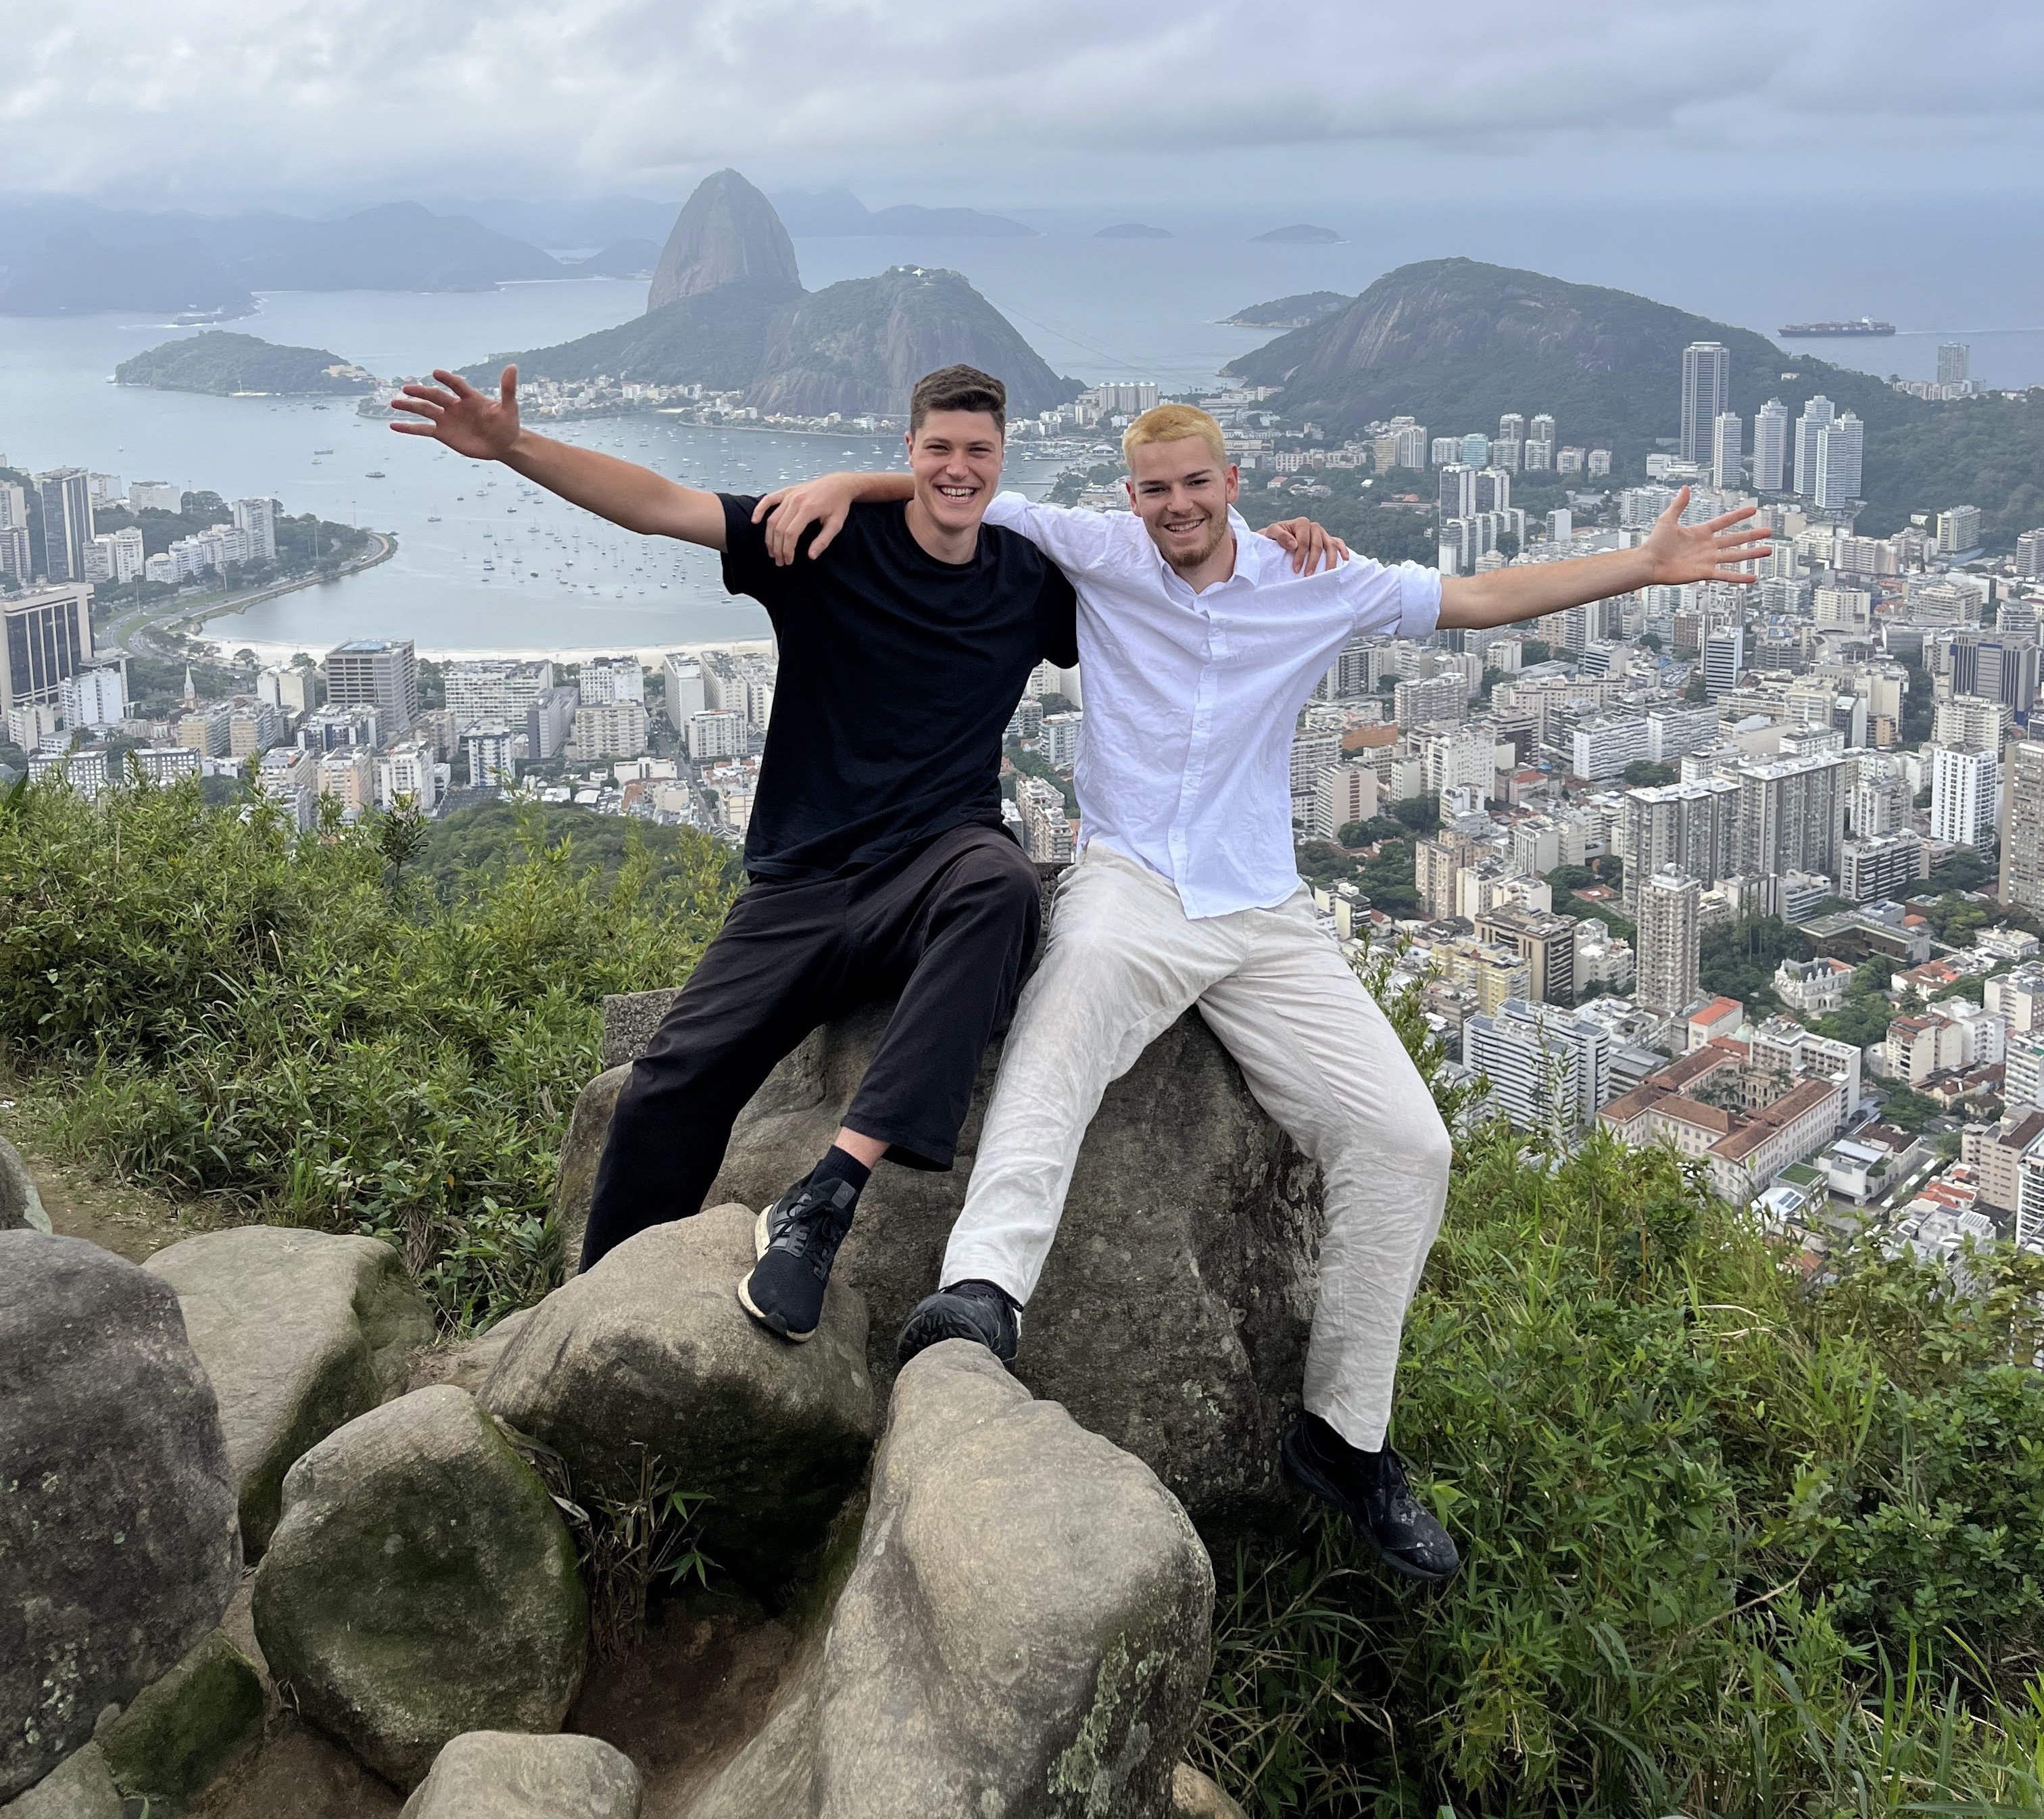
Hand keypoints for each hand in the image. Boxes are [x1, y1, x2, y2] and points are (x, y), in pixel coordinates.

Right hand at [389, 366, 521, 460]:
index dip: (447, 379)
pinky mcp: (442, 433)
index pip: (456, 385)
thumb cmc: (507, 424)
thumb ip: (507, 389)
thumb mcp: (509, 408)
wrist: (503, 444)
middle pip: (435, 396)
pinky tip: (393, 425)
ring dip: (409, 406)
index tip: (435, 373)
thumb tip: (512, 366)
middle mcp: (454, 405)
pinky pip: (422, 430)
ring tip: (393, 402)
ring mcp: (446, 419)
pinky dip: (408, 428)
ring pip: (424, 410)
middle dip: (421, 393)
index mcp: (469, 397)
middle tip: (406, 389)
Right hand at [753, 473, 859, 565]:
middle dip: (777, 548)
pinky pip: (768, 499)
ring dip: (769, 537)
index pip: (791, 534)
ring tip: (771, 551)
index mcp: (808, 509)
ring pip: (772, 518)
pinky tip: (754, 521)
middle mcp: (796, 500)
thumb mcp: (836, 525)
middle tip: (779, 561)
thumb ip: (823, 541)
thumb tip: (810, 556)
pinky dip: (759, 509)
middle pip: (779, 528)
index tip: (789, 561)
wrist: (839, 484)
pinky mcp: (787, 491)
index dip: (787, 550)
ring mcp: (789, 495)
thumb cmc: (839, 504)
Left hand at [1259, 516, 1350, 574]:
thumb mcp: (1271, 533)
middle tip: (1307, 575)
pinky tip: (1345, 560)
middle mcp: (1314, 527)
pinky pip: (1338, 543)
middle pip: (1318, 545)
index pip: (1304, 541)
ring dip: (1330, 560)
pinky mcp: (1327, 539)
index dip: (1300, 556)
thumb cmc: (1273, 537)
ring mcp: (1322, 533)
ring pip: (1330, 545)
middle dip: (1313, 561)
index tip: (1296, 569)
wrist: (1275, 539)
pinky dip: (1343, 550)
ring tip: (1327, 573)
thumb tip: (1294, 544)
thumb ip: (1280, 536)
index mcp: (1301, 523)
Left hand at [1643, 488, 1771, 584]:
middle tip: (1768, 531)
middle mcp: (1707, 546)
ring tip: (1768, 551)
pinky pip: (1726, 575)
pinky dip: (1739, 577)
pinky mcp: (1705, 573)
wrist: (1648, 564)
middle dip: (1752, 535)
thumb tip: (1685, 488)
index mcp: (1701, 532)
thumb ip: (1679, 504)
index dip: (1738, 516)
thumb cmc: (1654, 543)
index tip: (1753, 510)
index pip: (1725, 521)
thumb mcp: (1668, 519)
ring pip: (1735, 556)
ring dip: (1752, 554)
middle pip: (1735, 539)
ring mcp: (1708, 560)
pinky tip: (1753, 577)